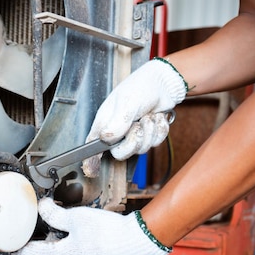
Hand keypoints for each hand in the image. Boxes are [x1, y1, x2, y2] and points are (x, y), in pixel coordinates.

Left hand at [10, 198, 170, 254]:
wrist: (139, 244)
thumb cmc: (107, 232)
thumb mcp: (75, 218)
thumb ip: (54, 214)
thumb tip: (41, 208)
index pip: (32, 254)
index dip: (18, 251)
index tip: (8, 252)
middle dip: (43, 243)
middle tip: (40, 230)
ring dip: (60, 245)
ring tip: (64, 230)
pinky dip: (74, 249)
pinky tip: (83, 237)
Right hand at [82, 58, 186, 176]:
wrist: (163, 83)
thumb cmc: (140, 87)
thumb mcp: (127, 103)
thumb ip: (117, 123)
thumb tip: (106, 139)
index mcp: (105, 123)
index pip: (93, 146)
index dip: (91, 160)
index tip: (91, 171)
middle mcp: (117, 131)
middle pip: (120, 153)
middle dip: (134, 141)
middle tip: (139, 125)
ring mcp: (132, 134)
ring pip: (141, 149)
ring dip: (150, 132)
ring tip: (149, 116)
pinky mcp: (147, 134)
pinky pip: (155, 143)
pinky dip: (159, 130)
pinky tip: (156, 117)